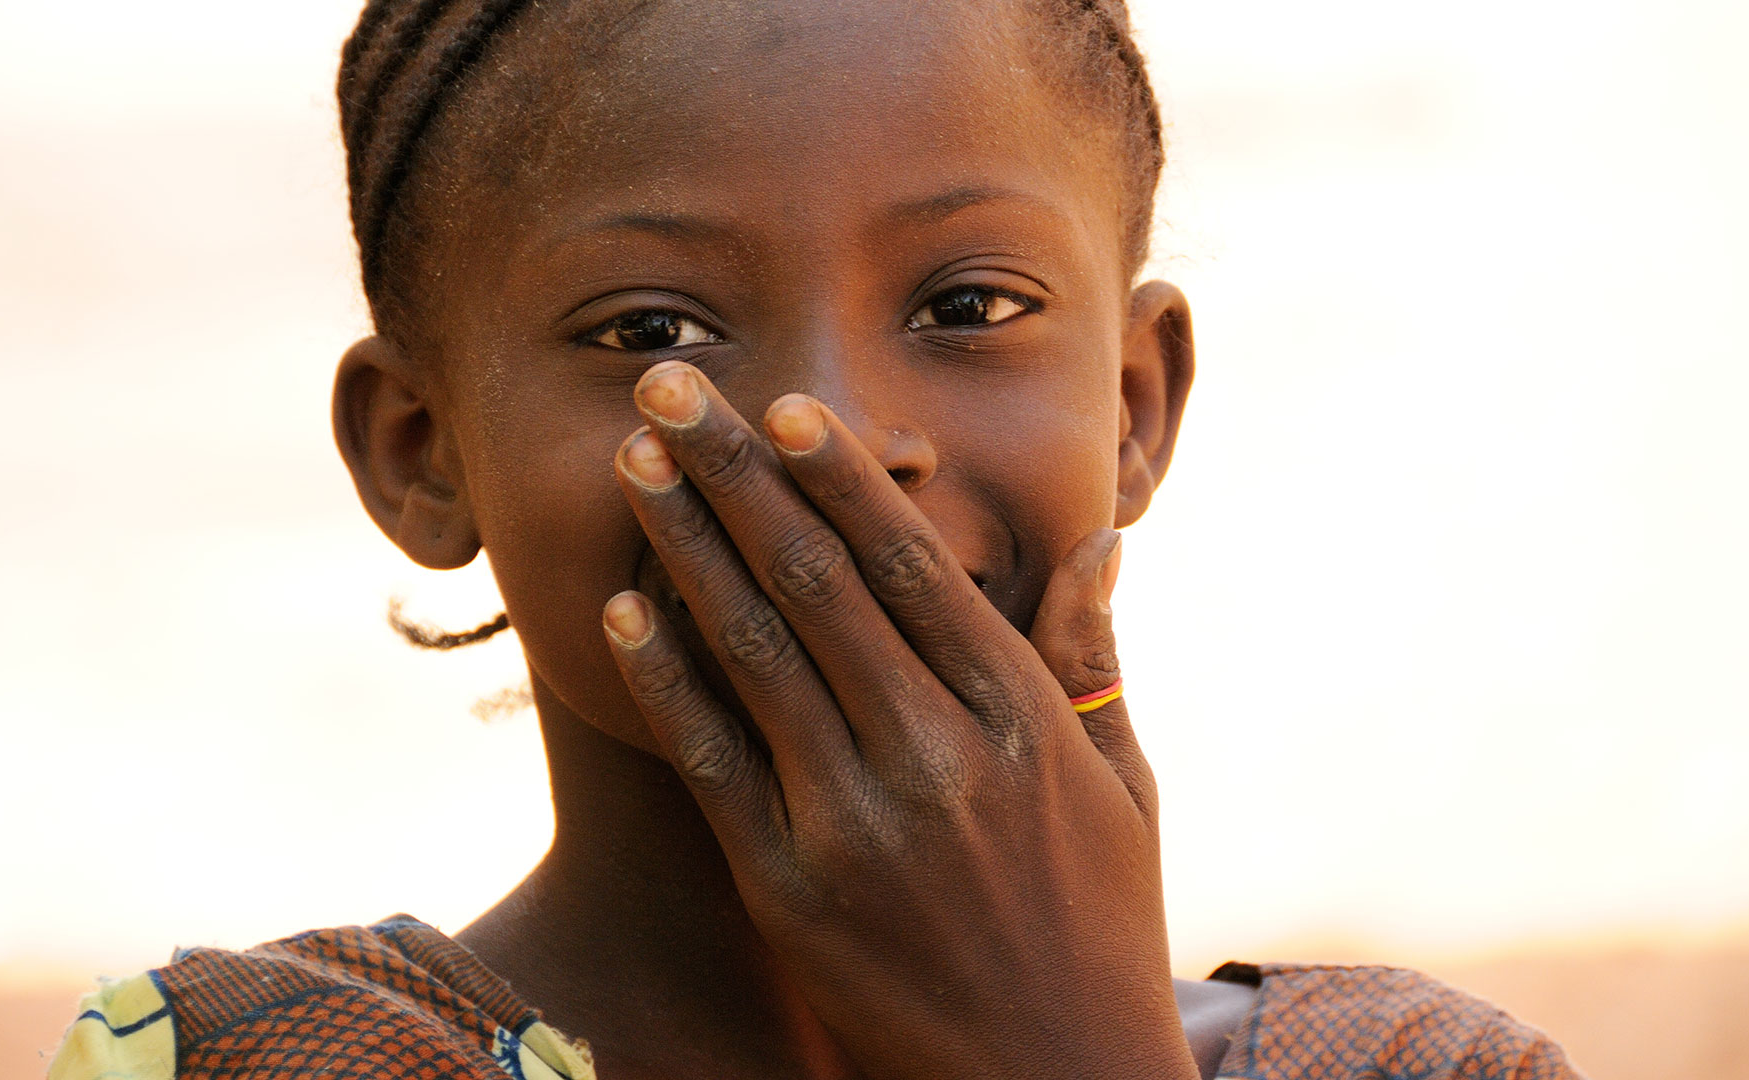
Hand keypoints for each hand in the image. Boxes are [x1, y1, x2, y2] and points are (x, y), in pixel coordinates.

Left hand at [602, 361, 1195, 1079]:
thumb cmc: (1099, 927)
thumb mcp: (1125, 789)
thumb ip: (1091, 659)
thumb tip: (1098, 541)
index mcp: (1023, 721)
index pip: (915, 567)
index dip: (840, 477)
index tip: (784, 406)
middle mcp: (937, 758)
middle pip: (815, 582)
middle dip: (734, 472)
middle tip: (672, 384)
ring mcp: (856, 825)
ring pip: (753, 650)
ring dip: (684, 543)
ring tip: (634, 459)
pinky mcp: (789, 891)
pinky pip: (712, 761)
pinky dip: (665, 677)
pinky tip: (623, 606)